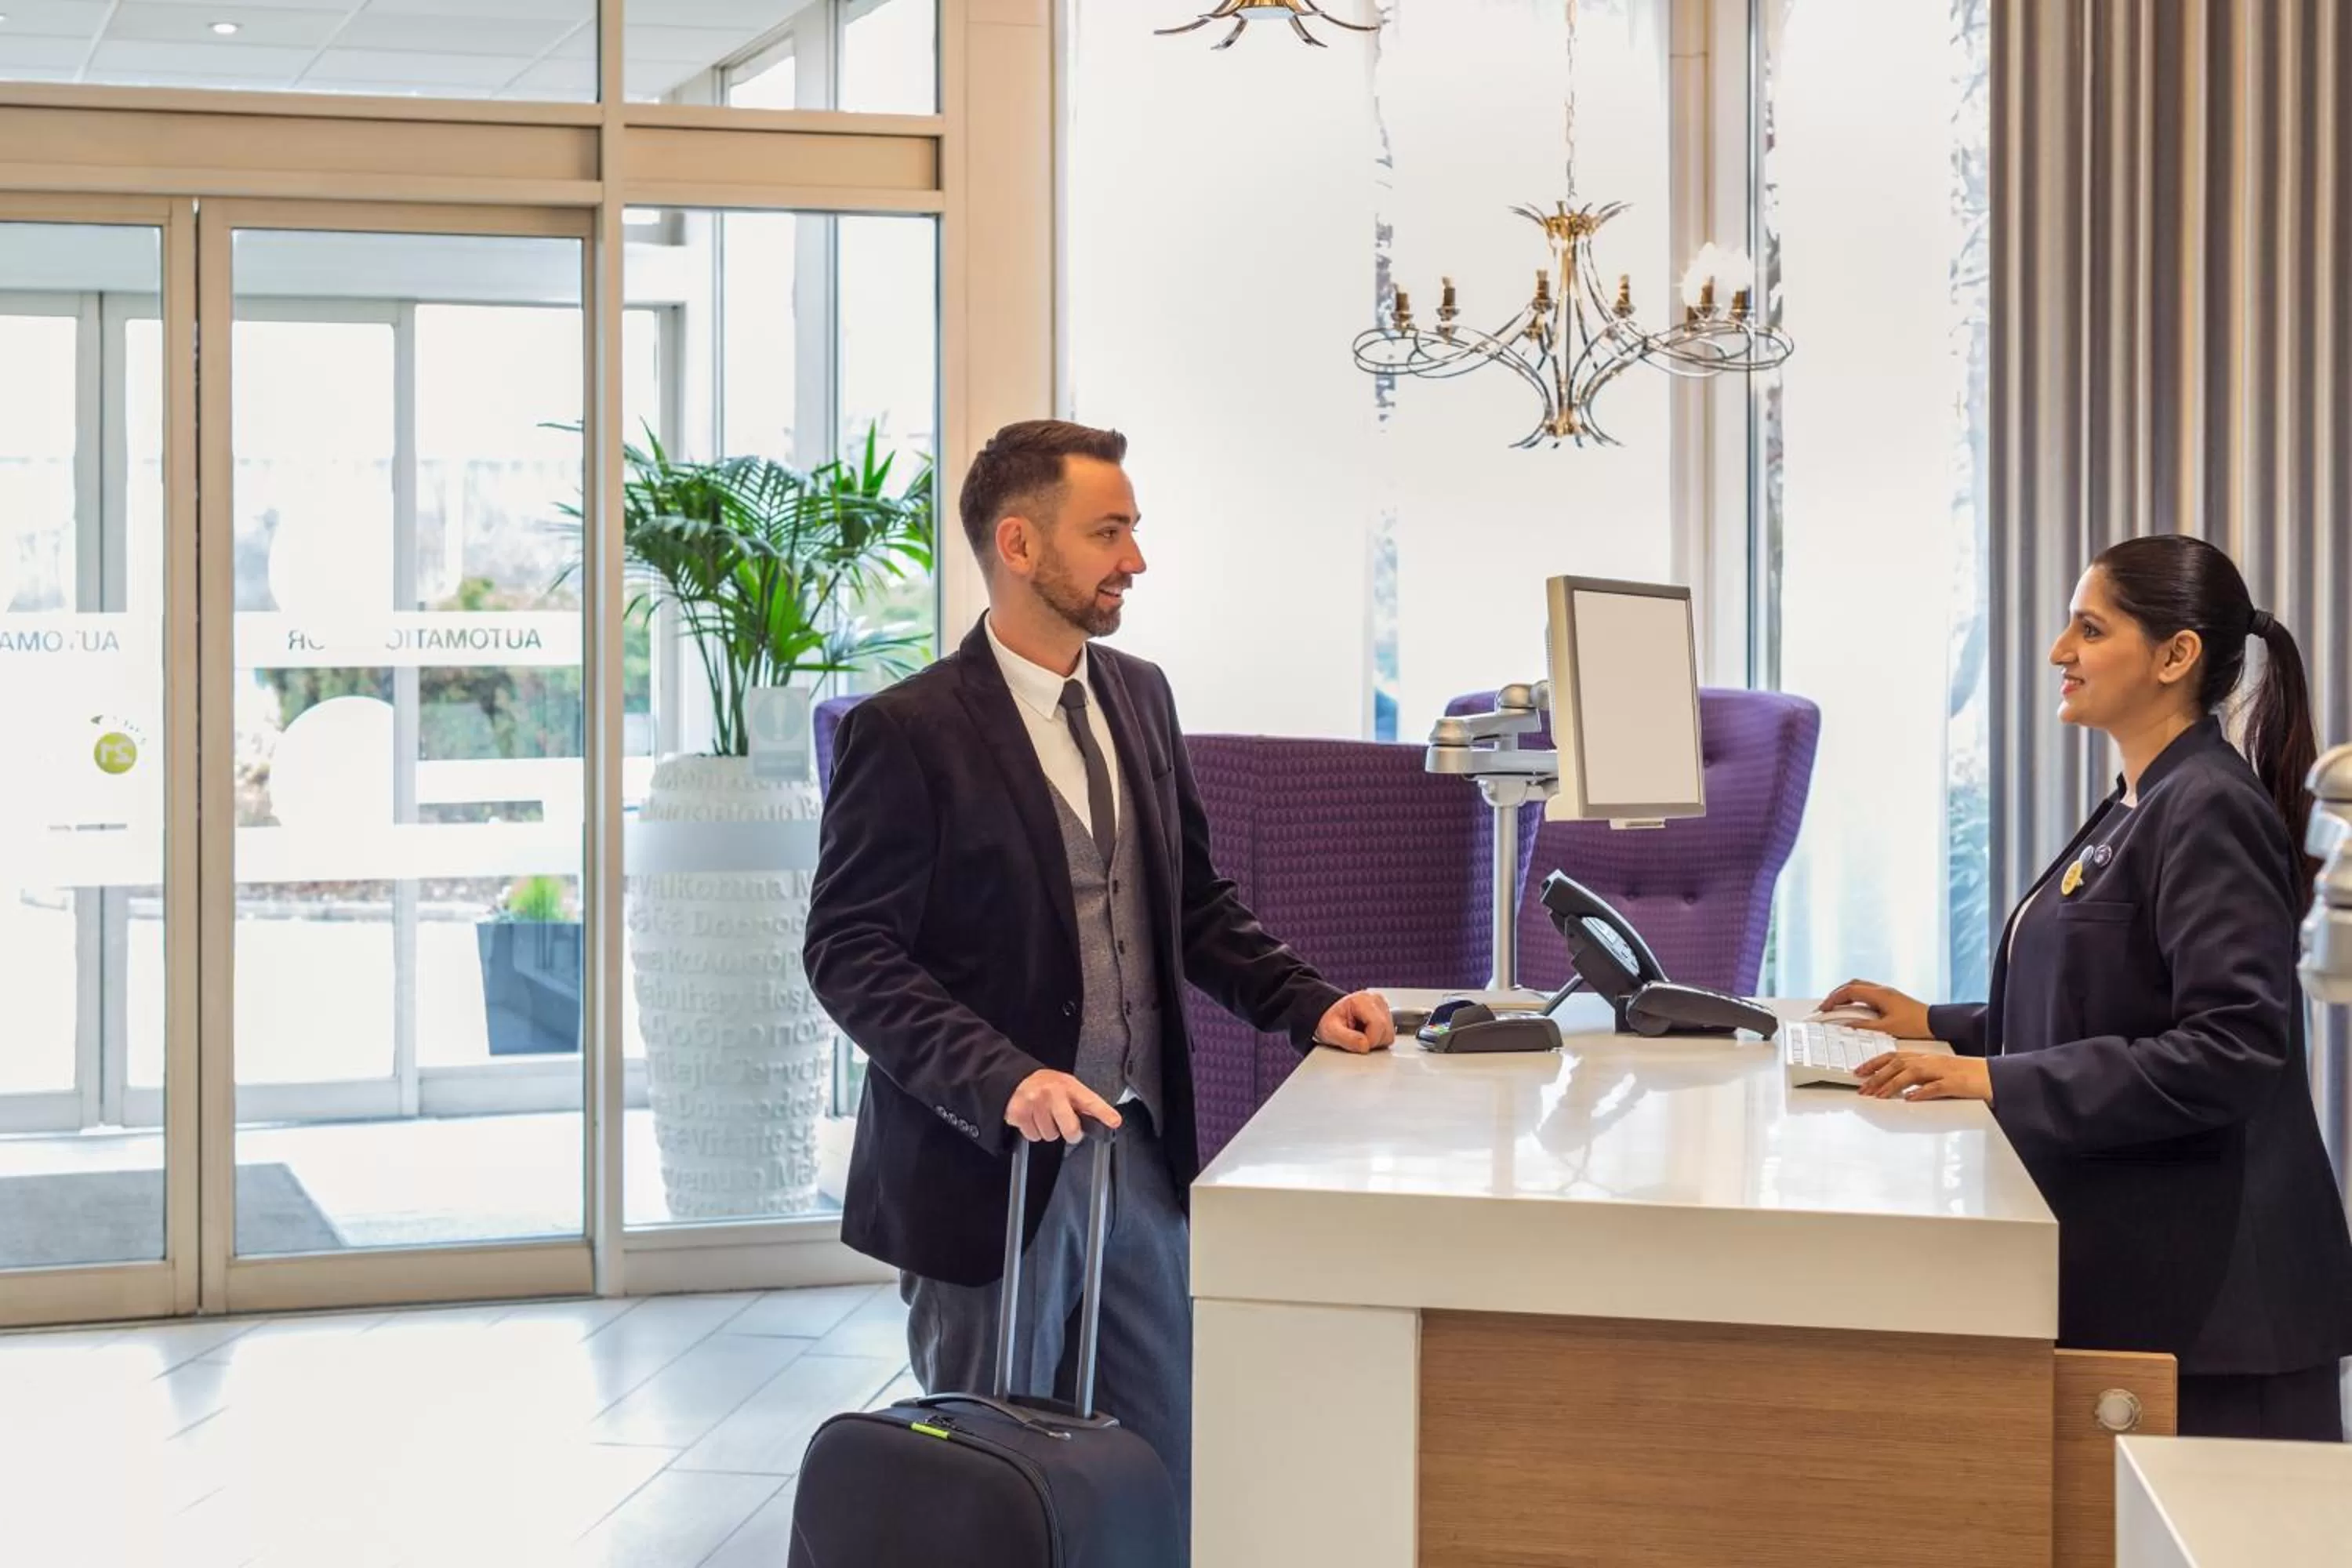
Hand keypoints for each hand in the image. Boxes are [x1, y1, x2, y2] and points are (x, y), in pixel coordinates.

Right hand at [1005, 1070, 1121, 1142]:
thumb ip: (1083, 1103)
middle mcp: (1052, 1093)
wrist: (1018, 1079)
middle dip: (1071, 1133)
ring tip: (1044, 1115)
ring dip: (1048, 1131)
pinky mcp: (1019, 1112)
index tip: (1114, 1121)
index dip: (1103, 1112)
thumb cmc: (1048, 1086)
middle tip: (1065, 1126)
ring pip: (1050, 1136)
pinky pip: (1032, 1136)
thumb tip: (1104, 1120)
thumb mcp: (1068, 1087)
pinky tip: (1032, 1118)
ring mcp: (1034, 1102)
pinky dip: (1032, 1131)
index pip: (1090, 1101)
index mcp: (1069, 1086)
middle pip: (1070, 1128)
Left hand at [1313, 991, 1395, 1052]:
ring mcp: (1383, 1007)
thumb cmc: (1330, 1020)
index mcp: (1362, 1000)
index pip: (1378, 1025)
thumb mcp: (1330, 1031)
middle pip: (1386, 1030)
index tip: (1357, 1044)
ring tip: (1360, 1035)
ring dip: (1376, 1041)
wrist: (1331, 1015)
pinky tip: (1366, 1033)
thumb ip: (1347, 1039)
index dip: (1369, 1040)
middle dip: (1372, 1041)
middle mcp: (1376, 1000)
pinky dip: (1378, 1038)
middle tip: (1356, 1039)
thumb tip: (1365, 1046)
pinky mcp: (1386, 1014)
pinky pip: (1389, 1034)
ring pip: (1390, 1034)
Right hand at [1819, 979, 1932, 1040]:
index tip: (1824, 1008)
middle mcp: (1882, 989)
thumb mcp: (1887, 1028)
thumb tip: (1846, 1025)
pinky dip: (1855, 997)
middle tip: (1827, 1006)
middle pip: (1852, 984)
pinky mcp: (1890, 997)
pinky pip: (1866, 992)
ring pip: (1859, 986)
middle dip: (1836, 994)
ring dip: (1845, 994)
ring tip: (1837, 1006)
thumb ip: (1864, 1026)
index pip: (1849, 991)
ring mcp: (1886, 992)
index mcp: (1879, 994)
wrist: (1935, 1023)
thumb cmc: (1915, 1025)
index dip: (1833, 998)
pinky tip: (1853, 1007)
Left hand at [1854, 1051, 1992, 1102]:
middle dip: (1877, 1076)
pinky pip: (1936, 1087)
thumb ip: (1917, 1077)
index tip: (1858, 1072)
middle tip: (1862, 1088)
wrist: (1992, 1075)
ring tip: (1878, 1095)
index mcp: (1925, 1057)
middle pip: (1898, 1064)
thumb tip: (1898, 1088)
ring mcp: (1942, 1071)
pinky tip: (1910, 1099)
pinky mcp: (1955, 1084)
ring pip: (1912, 1074)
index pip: (1894, 1056)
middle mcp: (1930, 1061)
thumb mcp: (1936, 1072)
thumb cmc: (1964, 1075)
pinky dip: (1921, 1092)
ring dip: (1892, 1084)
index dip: (1874, 1063)